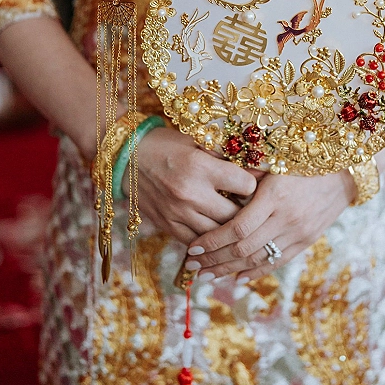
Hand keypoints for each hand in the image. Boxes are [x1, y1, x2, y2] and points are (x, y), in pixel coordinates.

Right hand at [136, 127, 257, 245]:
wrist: (125, 157)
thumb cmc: (166, 145)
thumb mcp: (197, 141)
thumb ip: (226, 156)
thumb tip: (259, 169)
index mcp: (201, 167)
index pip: (246, 186)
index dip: (254, 184)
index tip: (253, 182)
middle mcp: (191, 193)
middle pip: (235, 216)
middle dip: (247, 213)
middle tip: (251, 208)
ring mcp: (177, 213)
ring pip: (217, 234)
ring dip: (228, 230)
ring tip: (235, 221)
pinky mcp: (167, 225)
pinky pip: (195, 242)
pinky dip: (207, 240)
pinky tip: (214, 233)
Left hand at [185, 169, 355, 280]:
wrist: (344, 170)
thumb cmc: (302, 158)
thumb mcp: (273, 159)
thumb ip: (243, 171)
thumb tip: (209, 173)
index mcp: (275, 195)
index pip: (238, 227)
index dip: (213, 240)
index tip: (193, 246)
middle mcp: (287, 217)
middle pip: (244, 248)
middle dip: (214, 260)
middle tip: (191, 266)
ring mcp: (299, 232)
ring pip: (258, 259)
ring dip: (230, 270)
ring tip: (207, 276)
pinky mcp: (307, 240)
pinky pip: (278, 262)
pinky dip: (256, 272)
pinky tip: (237, 278)